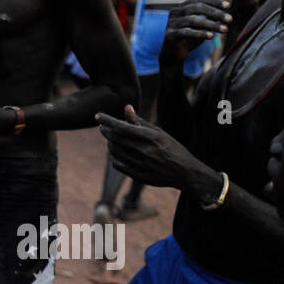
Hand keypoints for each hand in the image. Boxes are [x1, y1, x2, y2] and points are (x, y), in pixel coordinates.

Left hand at [95, 105, 220, 200]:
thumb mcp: (160, 133)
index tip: (97, 116)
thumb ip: (141, 122)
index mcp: (151, 137)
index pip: (122, 126)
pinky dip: (115, 158)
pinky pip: (119, 165)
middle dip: (106, 132)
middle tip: (102, 128)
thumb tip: (126, 107)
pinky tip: (116, 154)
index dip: (108, 121)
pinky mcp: (140, 176)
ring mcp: (142, 165)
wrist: (186, 173)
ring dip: (110, 144)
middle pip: (116, 139)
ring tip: (110, 140)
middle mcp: (145, 151)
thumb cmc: (173, 149)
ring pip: (116, 152)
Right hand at [160, 0, 230, 65]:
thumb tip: (229, 0)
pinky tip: (211, 36)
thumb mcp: (204, 24)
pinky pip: (186, 32)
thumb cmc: (190, 37)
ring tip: (225, 30)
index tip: (228, 6)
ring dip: (211, 24)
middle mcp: (175, 12)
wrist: (174, 55)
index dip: (214, 1)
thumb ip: (214, 13)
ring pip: (193, 20)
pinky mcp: (170, 35)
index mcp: (183, 6)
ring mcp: (172, 23)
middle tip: (230, 19)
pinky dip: (200, 33)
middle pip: (197, 7)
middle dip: (215, 13)